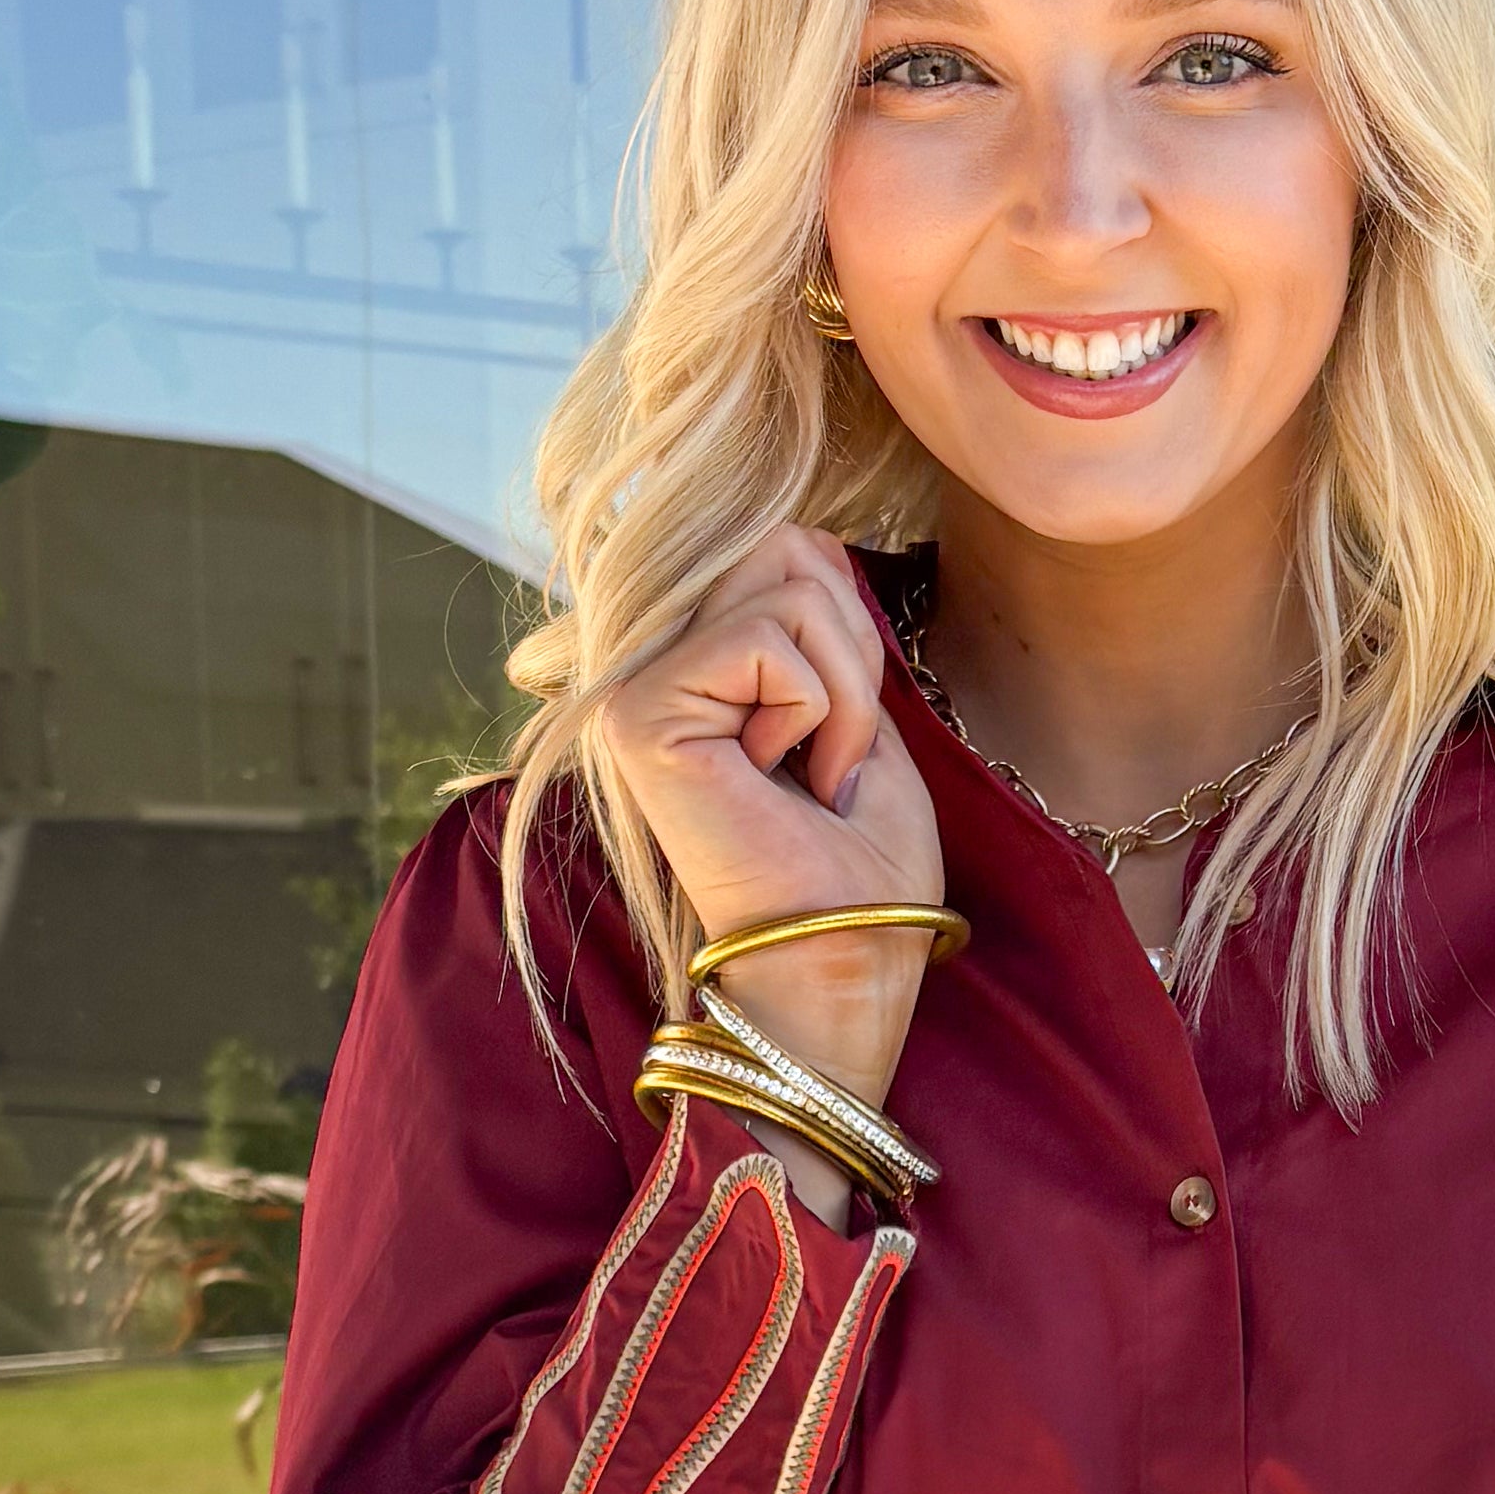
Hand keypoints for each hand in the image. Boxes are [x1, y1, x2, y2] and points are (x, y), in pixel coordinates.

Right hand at [586, 525, 946, 1143]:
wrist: (846, 963)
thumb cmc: (861, 864)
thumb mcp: (855, 703)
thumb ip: (816, 610)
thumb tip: (800, 530)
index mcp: (691, 664)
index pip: (788, 544)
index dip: (849, 629)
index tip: (838, 737)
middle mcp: (646, 668)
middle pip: (785, 545)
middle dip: (850, 650)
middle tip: (831, 756)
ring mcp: (633, 689)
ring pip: (789, 584)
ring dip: (845, 694)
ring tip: (812, 776)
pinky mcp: (639, 716)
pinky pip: (772, 639)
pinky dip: (821, 713)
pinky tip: (787, 784)